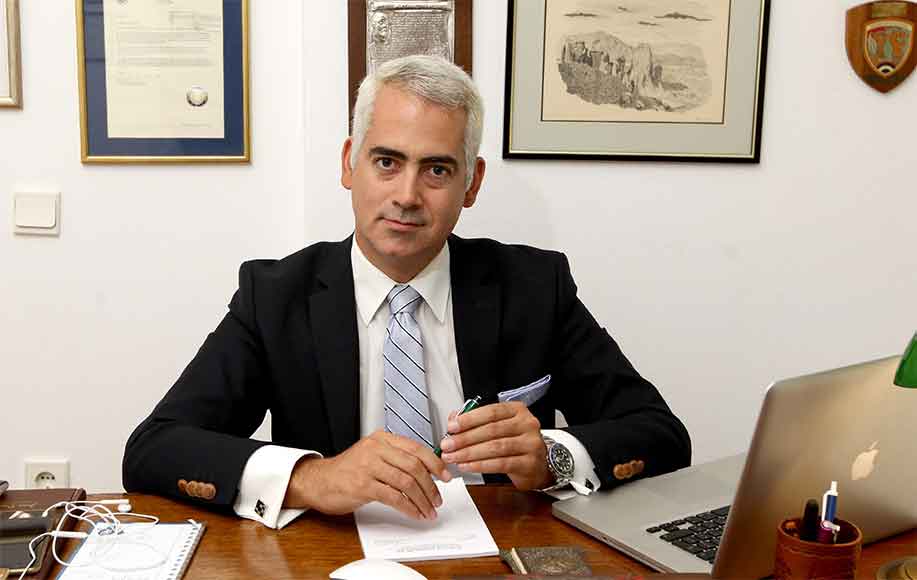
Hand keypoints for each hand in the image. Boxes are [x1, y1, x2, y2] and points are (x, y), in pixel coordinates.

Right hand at [284, 431, 451, 519]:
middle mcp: (376, 449)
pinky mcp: (363, 485)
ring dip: (422, 499)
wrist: (319, 481)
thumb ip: (396, 458)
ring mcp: (369, 466)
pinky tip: (414, 513)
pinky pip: (394, 497)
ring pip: (407, 482)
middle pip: (414, 466)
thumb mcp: (373, 455)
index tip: (446, 476)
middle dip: (431, 485)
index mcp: (382, 439)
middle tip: (437, 499)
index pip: (416, 448)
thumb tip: (426, 471)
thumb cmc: (348, 470)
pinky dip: (409, 508)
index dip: (435, 463)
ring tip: (428, 510)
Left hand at [438, 402, 551, 489]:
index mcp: (518, 411)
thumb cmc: (517, 442)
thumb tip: (453, 419)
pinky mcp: (529, 463)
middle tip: (448, 445)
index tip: (452, 426)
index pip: (491, 412)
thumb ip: (476, 421)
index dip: (470, 419)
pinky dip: (480, 465)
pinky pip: (500, 464)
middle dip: (465, 438)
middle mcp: (527, 424)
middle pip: (491, 430)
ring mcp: (530, 444)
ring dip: (470, 453)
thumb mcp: (499, 427)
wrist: (540, 464)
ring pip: (495, 447)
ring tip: (454, 457)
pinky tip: (467, 466)